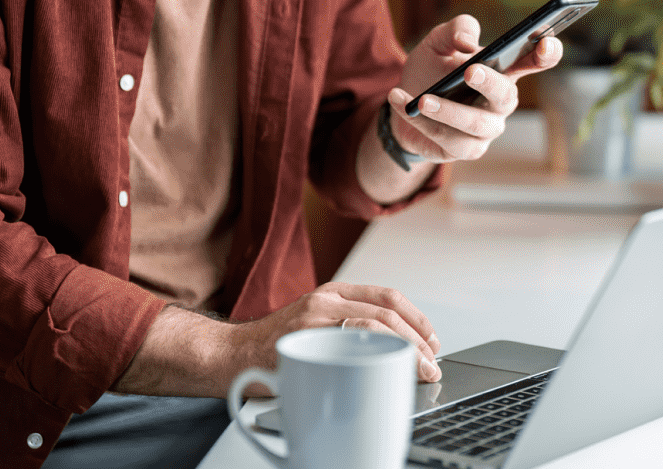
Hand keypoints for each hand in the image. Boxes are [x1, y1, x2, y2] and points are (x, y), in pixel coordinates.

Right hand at [237, 282, 443, 382]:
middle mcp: (327, 299)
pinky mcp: (305, 338)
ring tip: (419, 370)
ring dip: (405, 350)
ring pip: (376, 326)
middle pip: (388, 312)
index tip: (433, 340)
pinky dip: (376, 355)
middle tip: (431, 363)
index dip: (418, 318)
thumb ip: (346, 328)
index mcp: (334, 293)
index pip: (388, 296)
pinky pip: (350, 340)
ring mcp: (316, 317)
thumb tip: (394, 351)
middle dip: (417, 340)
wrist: (229, 355)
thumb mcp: (315, 326)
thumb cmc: (274, 348)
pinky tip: (387, 370)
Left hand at [388, 14, 561, 162]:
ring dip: (447, 111)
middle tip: (469, 71)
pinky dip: (421, 121)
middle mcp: (500, 102)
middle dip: (489, 84)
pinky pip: (447, 139)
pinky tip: (402, 102)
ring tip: (422, 99)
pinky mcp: (466, 150)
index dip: (547, 53)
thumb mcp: (437, 41)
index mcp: (503, 71)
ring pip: (474, 125)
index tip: (546, 43)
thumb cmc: (430, 70)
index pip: (535, 61)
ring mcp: (486, 129)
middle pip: (506, 96)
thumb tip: (468, 43)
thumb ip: (456, 29)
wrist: (402, 104)